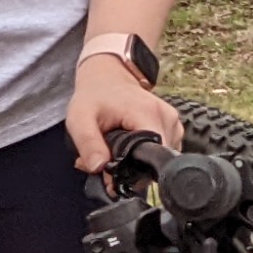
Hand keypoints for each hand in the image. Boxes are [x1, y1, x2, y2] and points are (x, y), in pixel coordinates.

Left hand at [67, 54, 182, 174]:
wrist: (105, 77)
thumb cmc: (93, 97)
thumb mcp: (80, 119)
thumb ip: (88, 143)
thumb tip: (99, 167)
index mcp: (148, 114)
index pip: (154, 156)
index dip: (133, 173)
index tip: (112, 174)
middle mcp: (167, 118)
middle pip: (156, 160)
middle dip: (132, 169)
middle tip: (107, 160)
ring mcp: (172, 122)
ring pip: (159, 158)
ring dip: (138, 163)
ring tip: (116, 149)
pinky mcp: (172, 126)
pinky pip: (162, 150)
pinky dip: (146, 154)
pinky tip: (129, 145)